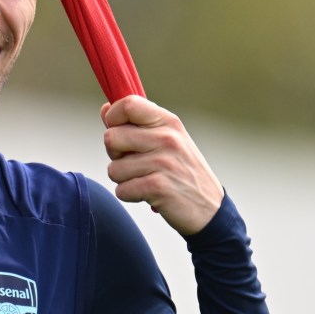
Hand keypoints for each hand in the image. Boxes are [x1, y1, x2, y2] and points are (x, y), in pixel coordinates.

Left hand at [101, 96, 223, 235]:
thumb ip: (134, 124)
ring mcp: (164, 162)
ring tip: (145, 179)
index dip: (113, 118)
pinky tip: (148, 194)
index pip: (128, 104)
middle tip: (135, 163)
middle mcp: (167, 138)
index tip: (119, 131)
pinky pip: (121, 190)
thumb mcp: (165, 140)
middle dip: (114, 155)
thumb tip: (105, 109)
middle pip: (111, 137)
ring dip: (124, 180)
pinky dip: (130, 195)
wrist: (209, 209)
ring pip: (113, 169)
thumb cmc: (181, 172)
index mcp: (168, 122)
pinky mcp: (158, 187)